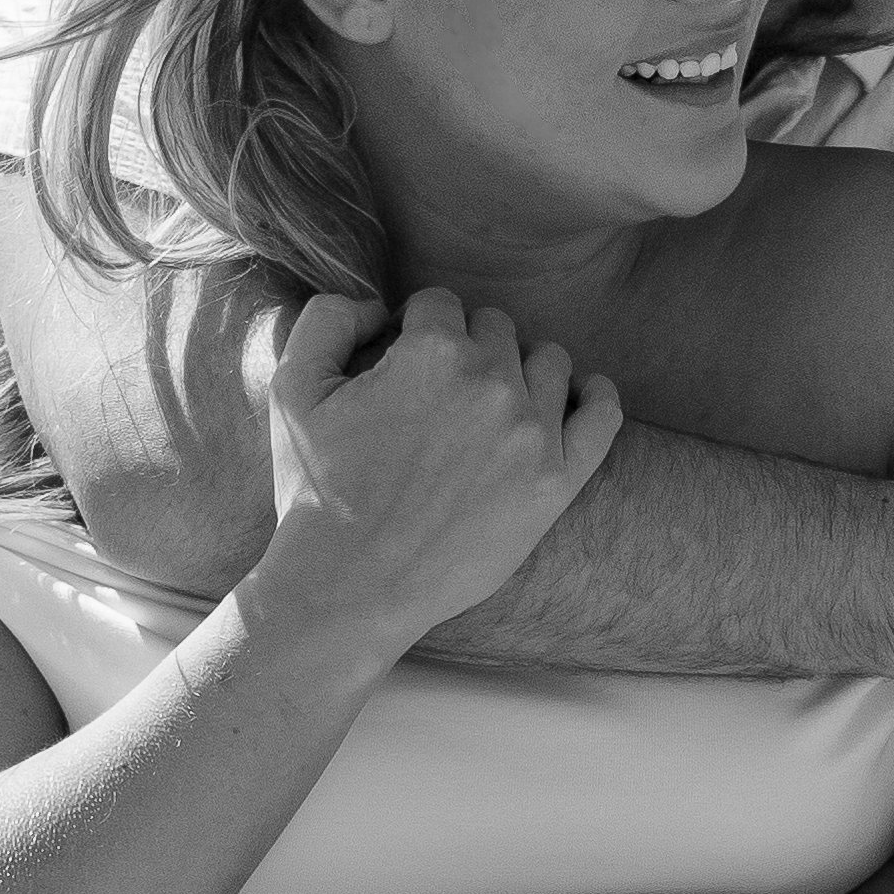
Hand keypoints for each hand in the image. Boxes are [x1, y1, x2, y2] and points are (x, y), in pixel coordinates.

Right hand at [256, 290, 624, 645]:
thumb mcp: (292, 390)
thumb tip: (376, 304)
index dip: (415, 331)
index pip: (440, 305)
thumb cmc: (316, 493)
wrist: (349, 589)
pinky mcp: (557, 482)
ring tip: (488, 409)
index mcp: (431, 352)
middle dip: (466, 351)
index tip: (403, 367)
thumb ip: (329, 318)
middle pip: (495, 329)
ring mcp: (531, 434)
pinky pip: (602, 415)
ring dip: (520, 372)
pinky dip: (592, 397)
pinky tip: (575, 397)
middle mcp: (490, 383)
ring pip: (548, 361)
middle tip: (438, 399)